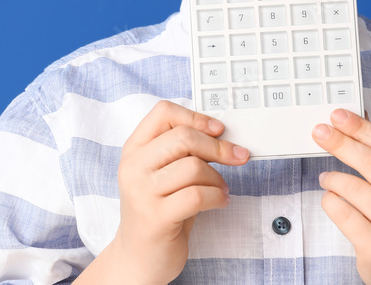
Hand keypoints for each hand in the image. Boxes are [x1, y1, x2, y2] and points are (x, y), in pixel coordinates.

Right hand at [110, 99, 249, 284]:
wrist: (138, 257)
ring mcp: (141, 192)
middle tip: (237, 156)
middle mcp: (133, 167)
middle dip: (218, 147)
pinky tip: (220, 201)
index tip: (218, 130)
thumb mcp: (162, 173)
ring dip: (218, 178)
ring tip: (221, 189)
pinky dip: (218, 197)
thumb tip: (220, 133)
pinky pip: (198, 195)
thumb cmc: (158, 210)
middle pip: (183, 137)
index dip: (196, 117)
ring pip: (194, 167)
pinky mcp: (156, 217)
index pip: (163, 113)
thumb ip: (181, 151)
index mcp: (134, 149)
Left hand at [312, 108, 370, 283]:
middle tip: (320, 132)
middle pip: (370, 162)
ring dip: (332, 177)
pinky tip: (331, 200)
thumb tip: (358, 120)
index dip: (362, 128)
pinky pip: (341, 212)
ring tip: (326, 178)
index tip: (339, 115)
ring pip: (352, 187)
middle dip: (340, 143)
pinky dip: (330, 200)